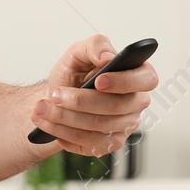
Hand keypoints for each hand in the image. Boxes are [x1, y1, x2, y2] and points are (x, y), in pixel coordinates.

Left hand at [30, 34, 156, 156]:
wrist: (57, 98)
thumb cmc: (74, 74)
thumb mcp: (77, 53)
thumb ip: (94, 46)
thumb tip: (107, 57)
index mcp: (136, 75)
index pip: (147, 79)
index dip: (125, 82)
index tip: (99, 81)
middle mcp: (136, 102)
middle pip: (117, 107)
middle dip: (81, 101)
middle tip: (56, 95)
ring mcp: (125, 126)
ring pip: (100, 126)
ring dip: (66, 118)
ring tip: (42, 109)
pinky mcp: (110, 143)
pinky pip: (90, 143)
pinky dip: (64, 133)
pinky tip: (49, 123)